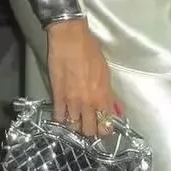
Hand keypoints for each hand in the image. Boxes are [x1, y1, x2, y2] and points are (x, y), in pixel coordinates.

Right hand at [46, 20, 116, 135]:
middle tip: (88, 125)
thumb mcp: (106, 72)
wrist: (70, 39)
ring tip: (75, 121)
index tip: (102, 127)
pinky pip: (59, 116)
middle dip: (89, 130)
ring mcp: (72, 101)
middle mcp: (89, 102)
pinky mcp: (58, 96)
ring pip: (74, 127)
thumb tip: (112, 106)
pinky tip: (62, 116)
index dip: (104, 129)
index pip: (106, 125)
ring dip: (75, 125)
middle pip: (89, 131)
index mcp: (103, 96)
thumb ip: (108, 92)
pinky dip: (61, 118)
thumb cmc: (90, 50)